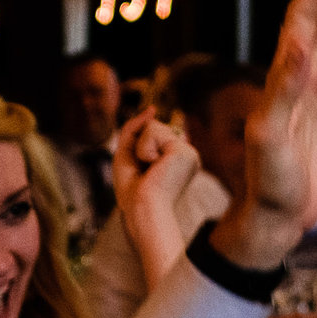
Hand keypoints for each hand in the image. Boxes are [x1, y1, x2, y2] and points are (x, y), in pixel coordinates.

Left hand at [110, 107, 205, 287]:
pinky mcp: (184, 151)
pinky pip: (154, 130)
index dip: (141, 147)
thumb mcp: (128, 153)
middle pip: (153, 127)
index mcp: (177, 158)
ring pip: (154, 126)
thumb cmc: (133, 190)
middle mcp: (187, 154)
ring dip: (141, 148)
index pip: (153, 132)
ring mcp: (189, 152)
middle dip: (139, 146)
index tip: (145, 172)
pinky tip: (154, 166)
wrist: (141, 209)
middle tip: (145, 172)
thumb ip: (135, 127)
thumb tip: (153, 109)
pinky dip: (144, 148)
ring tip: (150, 169)